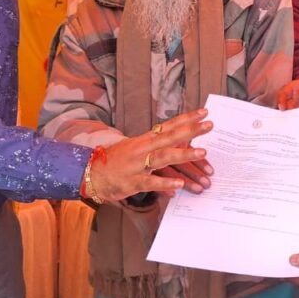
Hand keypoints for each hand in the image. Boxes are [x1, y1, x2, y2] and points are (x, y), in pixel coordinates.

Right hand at [86, 109, 213, 201]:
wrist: (89, 173)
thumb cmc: (115, 162)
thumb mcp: (136, 149)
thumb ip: (157, 148)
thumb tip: (179, 146)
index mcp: (144, 140)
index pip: (169, 126)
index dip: (187, 119)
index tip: (204, 112)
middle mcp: (142, 149)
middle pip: (170, 137)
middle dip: (191, 131)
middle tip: (210, 125)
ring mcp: (137, 165)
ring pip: (163, 157)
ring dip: (183, 154)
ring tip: (202, 152)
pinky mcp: (132, 182)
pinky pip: (151, 182)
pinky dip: (165, 183)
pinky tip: (179, 185)